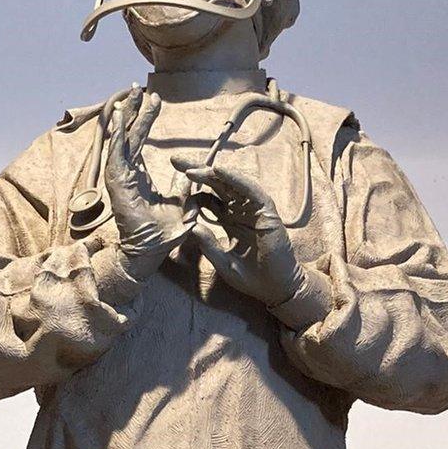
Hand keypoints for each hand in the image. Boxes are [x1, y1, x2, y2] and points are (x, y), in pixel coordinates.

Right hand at [104, 86, 191, 280]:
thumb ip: (184, 187)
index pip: (139, 143)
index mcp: (139, 178)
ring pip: (123, 141)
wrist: (149, 253)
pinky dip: (118, 135)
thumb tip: (194, 173)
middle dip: (135, 111)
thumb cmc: (162, 234)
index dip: (145, 120)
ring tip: (129, 96)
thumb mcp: (181, 204)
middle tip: (139, 88)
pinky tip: (120, 117)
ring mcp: (121, 179)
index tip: (154, 101)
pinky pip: (117, 154)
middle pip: (130, 136)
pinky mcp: (118, 185)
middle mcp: (127, 175)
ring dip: (126, 117)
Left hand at [173, 158, 305, 307]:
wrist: (275, 288)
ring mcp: (254, 209)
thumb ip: (207, 244)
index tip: (172, 188)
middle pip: (217, 184)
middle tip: (175, 160)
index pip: (208, 198)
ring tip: (191, 169)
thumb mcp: (222, 261)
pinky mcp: (266, 212)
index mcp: (229, 220)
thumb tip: (189, 227)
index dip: (191, 190)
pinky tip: (219, 171)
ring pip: (232, 183)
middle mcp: (241, 210)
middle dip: (197, 171)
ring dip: (212, 173)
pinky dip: (235, 179)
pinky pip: (250, 190)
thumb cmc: (251, 278)